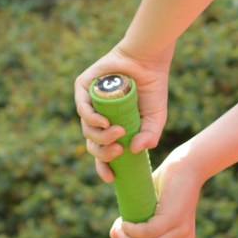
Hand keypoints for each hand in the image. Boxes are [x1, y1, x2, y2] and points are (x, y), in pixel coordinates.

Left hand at [74, 41, 173, 181]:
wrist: (148, 60)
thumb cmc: (152, 88)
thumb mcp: (155, 118)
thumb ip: (149, 137)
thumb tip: (135, 151)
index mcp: (113, 127)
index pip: (102, 152)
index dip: (104, 166)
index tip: (111, 177)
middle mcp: (99, 117)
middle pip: (92, 144)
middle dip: (103, 153)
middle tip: (118, 150)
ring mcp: (90, 102)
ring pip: (86, 129)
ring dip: (100, 136)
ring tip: (117, 132)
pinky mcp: (83, 87)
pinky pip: (82, 108)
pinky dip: (91, 119)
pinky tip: (104, 123)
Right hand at [110, 149, 202, 237]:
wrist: (185, 166)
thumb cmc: (166, 188)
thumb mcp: (150, 212)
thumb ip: (135, 228)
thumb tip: (114, 237)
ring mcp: (180, 230)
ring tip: (121, 230)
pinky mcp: (173, 217)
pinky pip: (148, 233)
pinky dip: (132, 231)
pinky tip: (125, 223)